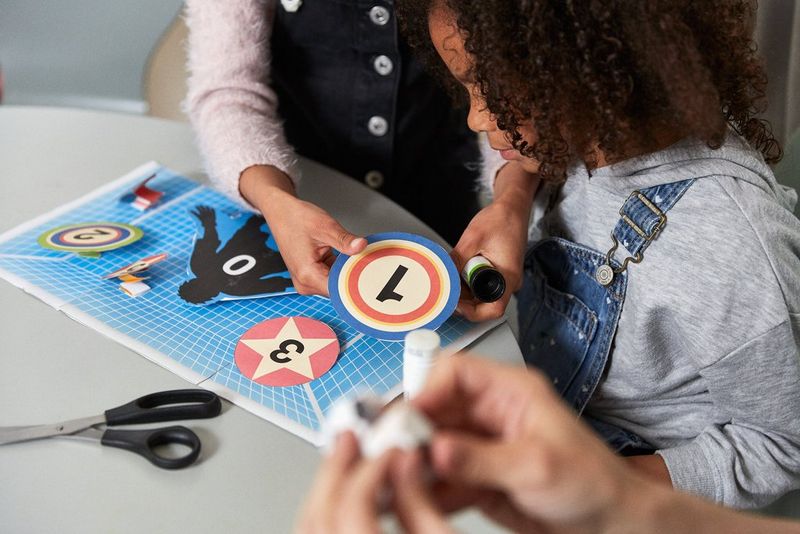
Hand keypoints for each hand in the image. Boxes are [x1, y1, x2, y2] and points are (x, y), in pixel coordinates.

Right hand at [240, 165, 365, 295]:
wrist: (280, 213)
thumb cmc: (296, 218)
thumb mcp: (326, 227)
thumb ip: (345, 240)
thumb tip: (361, 246)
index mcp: (307, 274)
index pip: (339, 290)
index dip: (356, 282)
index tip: (370, 273)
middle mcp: (305, 283)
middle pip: (338, 289)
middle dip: (352, 276)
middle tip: (366, 260)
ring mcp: (306, 282)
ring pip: (335, 284)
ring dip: (346, 272)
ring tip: (352, 255)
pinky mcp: (309, 277)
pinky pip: (330, 278)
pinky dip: (339, 269)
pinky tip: (343, 257)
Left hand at [295, 432, 452, 533]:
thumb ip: (422, 502)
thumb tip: (406, 460)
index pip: (353, 504)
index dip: (372, 467)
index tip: (393, 447)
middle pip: (321, 513)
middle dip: (336, 467)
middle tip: (352, 437)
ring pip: (309, 524)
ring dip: (325, 484)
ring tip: (343, 456)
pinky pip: (313, 533)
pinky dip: (322, 507)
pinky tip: (340, 489)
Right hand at [412, 355, 636, 532]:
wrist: (610, 523)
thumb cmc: (592, 482)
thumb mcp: (538, 465)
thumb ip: (484, 459)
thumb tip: (439, 449)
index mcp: (509, 392)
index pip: (456, 373)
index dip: (427, 388)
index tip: (408, 415)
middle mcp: (489, 414)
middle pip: (435, 407)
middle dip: (411, 426)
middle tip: (390, 448)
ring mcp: (479, 446)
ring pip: (431, 443)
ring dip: (411, 458)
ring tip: (395, 475)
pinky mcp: (474, 477)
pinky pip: (439, 477)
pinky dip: (422, 486)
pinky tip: (410, 496)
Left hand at [452, 162, 537, 320]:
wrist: (512, 208)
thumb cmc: (501, 219)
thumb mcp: (473, 238)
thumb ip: (457, 259)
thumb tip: (442, 276)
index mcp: (508, 277)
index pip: (494, 309)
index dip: (472, 312)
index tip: (454, 305)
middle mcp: (509, 282)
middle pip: (485, 305)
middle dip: (464, 302)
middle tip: (445, 291)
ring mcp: (504, 278)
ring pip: (482, 296)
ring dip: (465, 292)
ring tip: (450, 278)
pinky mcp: (499, 273)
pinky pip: (483, 285)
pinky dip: (469, 283)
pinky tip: (458, 272)